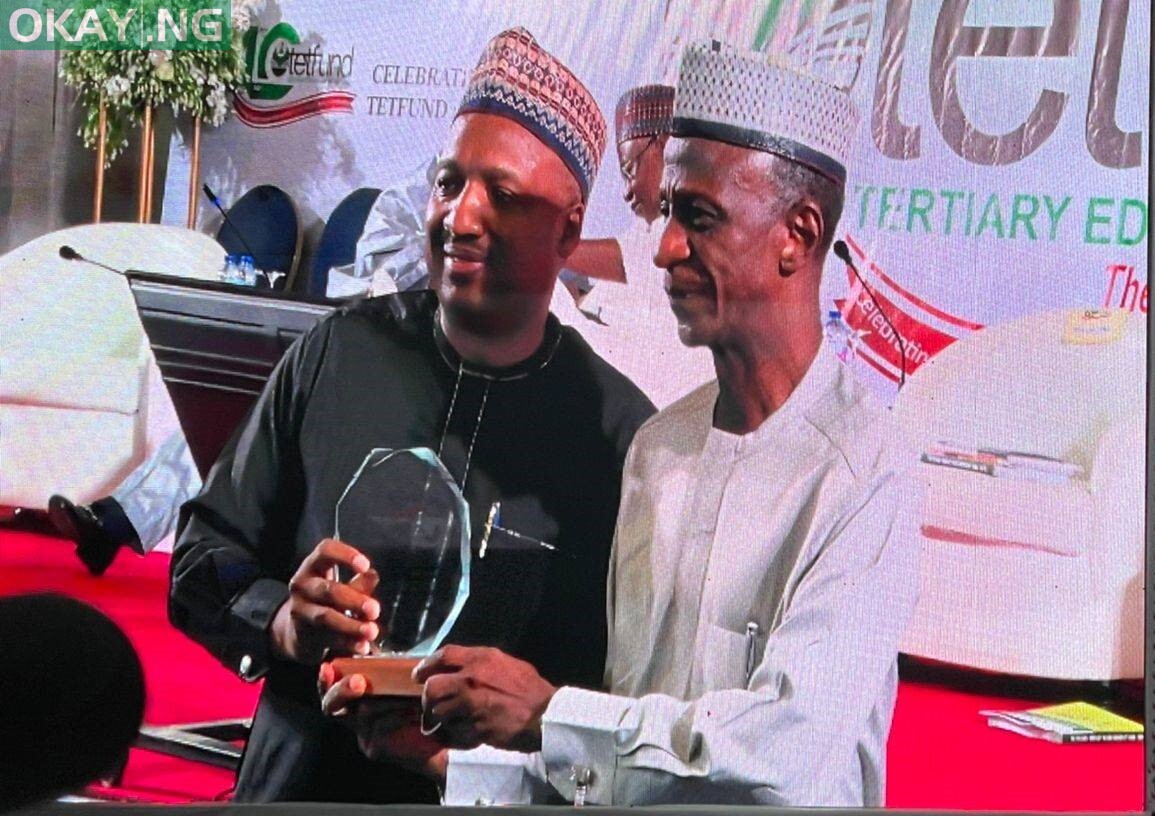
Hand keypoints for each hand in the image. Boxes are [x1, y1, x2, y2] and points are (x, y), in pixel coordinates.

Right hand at [270, 538, 380, 664]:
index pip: (325, 550)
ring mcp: (299, 610)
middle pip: (328, 590)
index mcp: (313, 566)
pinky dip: (347, 644)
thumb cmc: (328, 600)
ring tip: (371, 631)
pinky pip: (327, 638)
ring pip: (326, 617)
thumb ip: (358, 583)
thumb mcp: (343, 586)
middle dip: (354, 600)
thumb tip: (372, 575)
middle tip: (375, 610)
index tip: (365, 566)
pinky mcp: (302, 634)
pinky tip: (362, 646)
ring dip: (351, 625)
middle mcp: (302, 585)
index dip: (345, 555)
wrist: (299, 630)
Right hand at [318, 663, 447, 781]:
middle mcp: (352, 717)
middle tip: (359, 681)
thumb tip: (370, 644)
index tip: (327, 667)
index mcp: (355, 698)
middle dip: (341, 690)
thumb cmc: (418, 701)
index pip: (329, 689)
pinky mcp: (375, 748)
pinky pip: (379, 728)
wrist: (441, 734)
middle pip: (330, 706)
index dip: (324, 679)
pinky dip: (396, 717)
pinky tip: (413, 711)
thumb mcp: (399, 678)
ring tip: (405, 693)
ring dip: (383, 701)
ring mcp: (362, 734)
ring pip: (362, 713)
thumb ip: (381, 666)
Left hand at [415, 645, 556, 752]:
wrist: (545, 715)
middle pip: (433, 686)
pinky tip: (462, 733)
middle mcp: (471, 679)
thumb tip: (461, 667)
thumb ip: (482, 663)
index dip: (427, 665)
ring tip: (448, 720)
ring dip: (441, 718)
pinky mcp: (474, 728)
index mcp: (482, 659)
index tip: (419, 675)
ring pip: (439, 712)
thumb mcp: (506, 663)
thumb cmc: (530, 688)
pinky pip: (453, 732)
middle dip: (429, 696)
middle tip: (431, 702)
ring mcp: (471, 705)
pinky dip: (454, 734)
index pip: (444, 655)